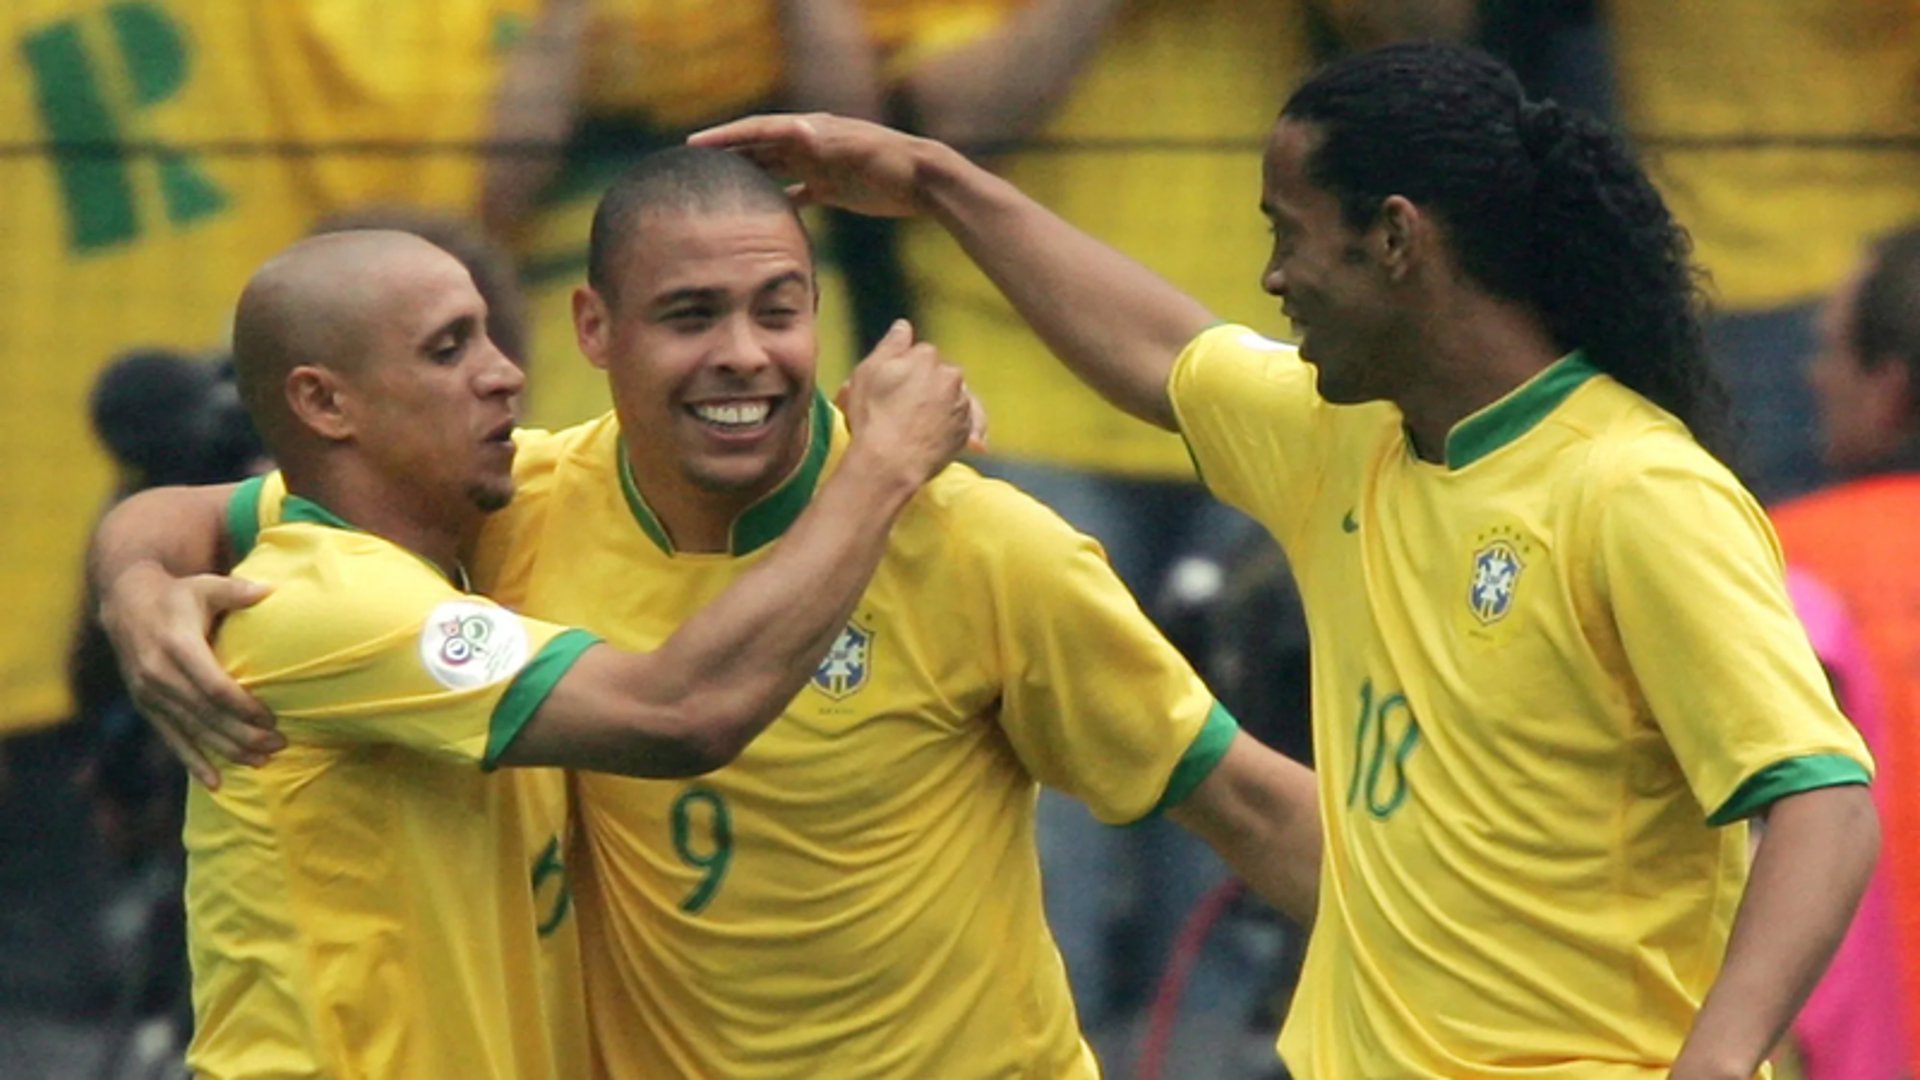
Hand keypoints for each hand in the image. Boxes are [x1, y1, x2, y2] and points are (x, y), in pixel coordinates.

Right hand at [100, 562, 279, 787]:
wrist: (125, 602)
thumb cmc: (177, 595)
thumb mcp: (205, 586)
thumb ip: (237, 590)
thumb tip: (270, 590)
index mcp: (176, 646)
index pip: (213, 687)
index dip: (243, 706)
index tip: (272, 718)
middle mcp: (158, 674)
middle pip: (205, 715)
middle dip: (243, 734)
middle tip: (279, 746)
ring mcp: (148, 693)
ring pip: (191, 731)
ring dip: (226, 750)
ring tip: (261, 763)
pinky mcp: (144, 705)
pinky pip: (170, 738)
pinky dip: (192, 762)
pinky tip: (215, 783)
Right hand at [688, 112, 930, 216]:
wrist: (922, 181)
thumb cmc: (890, 162)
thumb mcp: (855, 149)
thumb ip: (822, 140)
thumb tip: (791, 127)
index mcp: (811, 130)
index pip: (759, 130)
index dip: (725, 136)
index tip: (694, 145)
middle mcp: (810, 144)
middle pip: (760, 148)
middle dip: (728, 155)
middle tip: (693, 166)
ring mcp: (820, 166)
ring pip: (775, 169)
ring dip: (749, 175)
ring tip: (719, 188)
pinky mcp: (832, 188)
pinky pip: (798, 193)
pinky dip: (780, 201)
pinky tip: (763, 216)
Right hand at [838, 319, 978, 486]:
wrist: (889, 462)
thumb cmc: (873, 417)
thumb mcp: (868, 371)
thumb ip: (891, 344)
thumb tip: (904, 326)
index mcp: (927, 356)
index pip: (919, 354)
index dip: (903, 370)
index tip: (891, 386)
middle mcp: (950, 376)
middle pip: (939, 375)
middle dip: (925, 387)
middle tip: (901, 408)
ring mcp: (961, 404)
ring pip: (953, 399)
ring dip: (942, 406)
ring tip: (919, 424)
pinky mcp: (966, 432)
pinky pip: (966, 425)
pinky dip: (957, 428)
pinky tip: (942, 435)